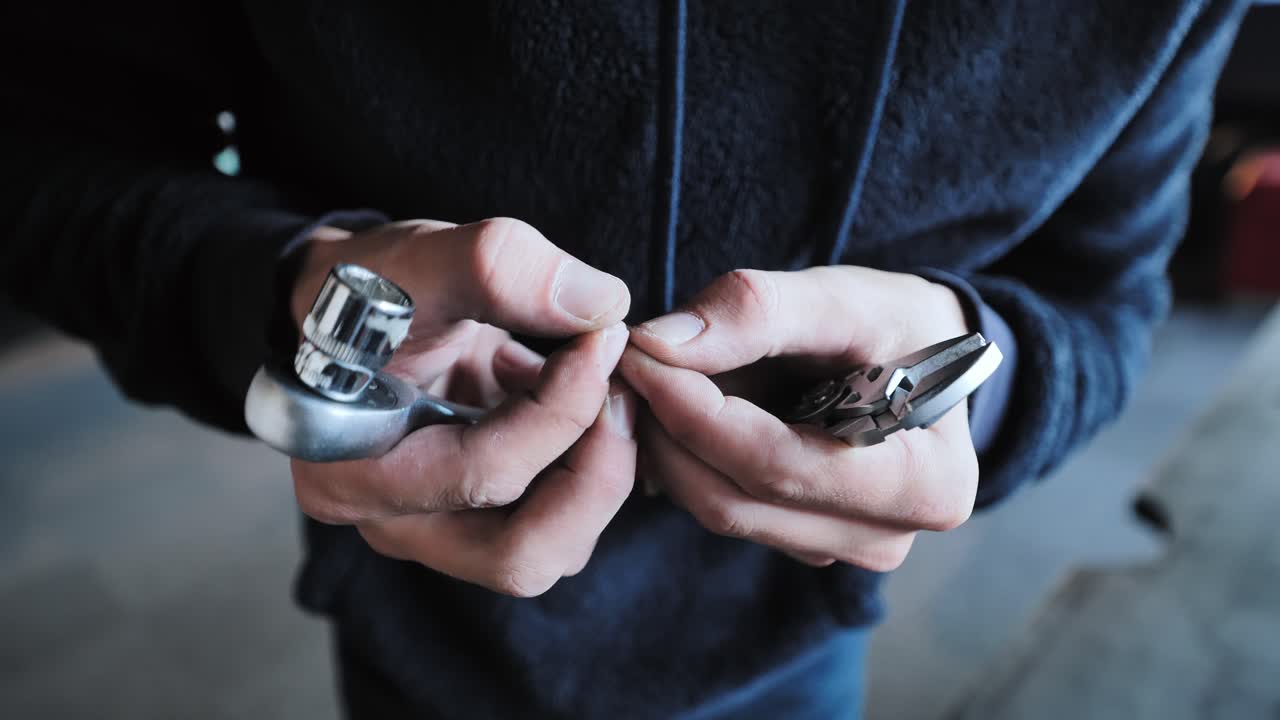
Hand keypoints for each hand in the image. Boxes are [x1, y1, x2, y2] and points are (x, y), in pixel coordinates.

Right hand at [289, 218, 636, 595]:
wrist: (340, 307)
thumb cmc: (357, 290)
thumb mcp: (413, 260)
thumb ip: (493, 268)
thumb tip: (600, 304)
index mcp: (353, 476)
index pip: (482, 476)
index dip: (562, 410)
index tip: (603, 339)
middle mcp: (397, 524)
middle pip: (525, 555)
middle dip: (598, 471)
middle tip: (621, 390)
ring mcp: (444, 526)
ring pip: (554, 542)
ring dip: (598, 462)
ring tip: (588, 376)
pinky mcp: (483, 511)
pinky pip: (558, 512)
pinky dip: (587, 452)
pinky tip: (566, 383)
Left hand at [620, 266, 977, 569]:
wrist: (922, 354)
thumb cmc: (898, 324)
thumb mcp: (847, 297)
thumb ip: (759, 311)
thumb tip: (660, 343)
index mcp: (924, 484)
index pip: (777, 465)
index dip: (693, 411)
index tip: (637, 354)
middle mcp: (885, 536)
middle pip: (736, 500)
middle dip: (667, 429)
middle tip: (625, 362)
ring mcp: (838, 546)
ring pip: (718, 508)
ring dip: (668, 443)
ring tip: (653, 374)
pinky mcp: (800, 539)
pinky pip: (722, 506)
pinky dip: (684, 456)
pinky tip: (675, 406)